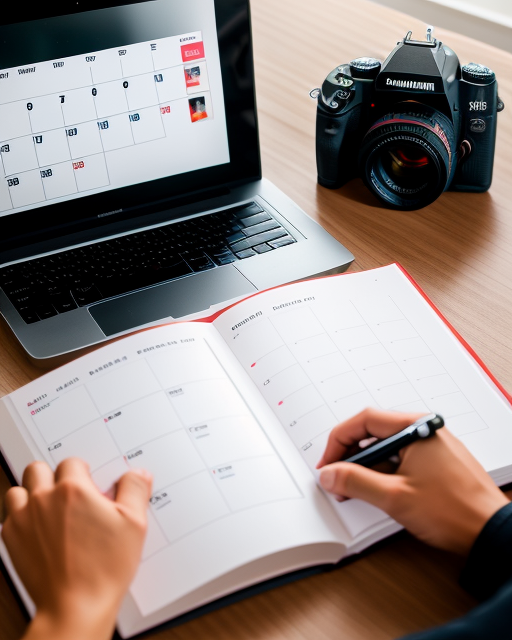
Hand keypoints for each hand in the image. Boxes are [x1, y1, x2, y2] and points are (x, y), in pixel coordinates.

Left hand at [1, 458, 151, 639]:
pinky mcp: (11, 540)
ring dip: (31, 493)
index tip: (89, 486)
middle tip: (67, 492)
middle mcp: (44, 499)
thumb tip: (137, 474)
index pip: (72, 462)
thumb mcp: (133, 524)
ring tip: (48, 506)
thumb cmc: (103, 569)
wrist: (76, 607)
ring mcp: (24, 519)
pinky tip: (38, 528)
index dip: (83, 472)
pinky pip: (9, 516)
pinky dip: (21, 517)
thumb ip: (135, 490)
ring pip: (18, 489)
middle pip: (38, 468)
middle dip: (52, 476)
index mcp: (73, 490)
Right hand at [316, 408, 509, 555]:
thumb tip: (330, 473)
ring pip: (387, 447)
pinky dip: (384, 471)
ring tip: (356, 489)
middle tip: (337, 477)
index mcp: (415, 427)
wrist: (491, 532)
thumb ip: (355, 481)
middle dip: (351, 455)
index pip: (365, 421)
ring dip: (367, 466)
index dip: (339, 441)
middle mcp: (424, 430)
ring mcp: (432, 445)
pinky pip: (402, 457)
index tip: (327, 463)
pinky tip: (378, 490)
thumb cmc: (453, 511)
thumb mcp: (394, 496)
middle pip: (374, 432)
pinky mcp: (437, 461)